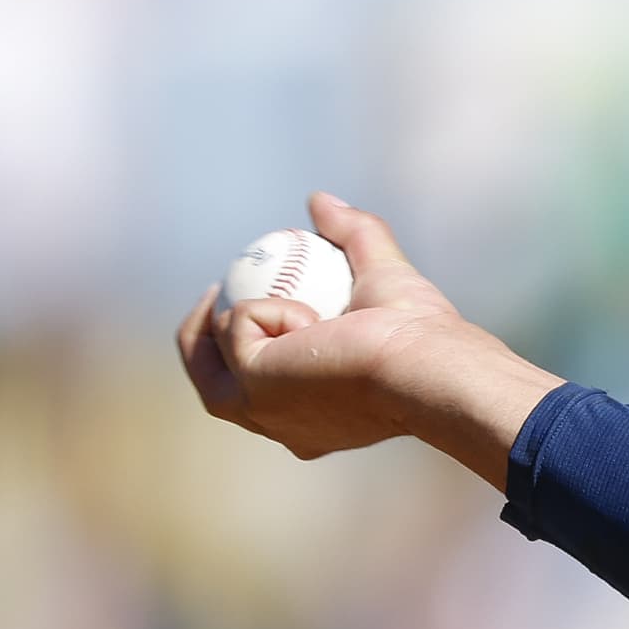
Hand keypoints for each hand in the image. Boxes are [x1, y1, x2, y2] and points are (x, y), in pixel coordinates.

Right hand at [174, 193, 560, 490]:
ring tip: (278, 304)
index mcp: (308, 421)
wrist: (427, 362)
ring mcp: (261, 413)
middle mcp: (280, 428)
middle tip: (215, 290)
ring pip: (209, 360)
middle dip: (200, 340)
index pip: (255, 391)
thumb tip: (318, 200)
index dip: (238, 347)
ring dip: (229, 320)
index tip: (240, 301)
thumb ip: (356, 235)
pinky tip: (313, 322)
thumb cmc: (421, 335)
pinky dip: (269, 309)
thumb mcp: (385, 274)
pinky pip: (237, 326)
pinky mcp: (252, 391)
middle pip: (212, 388)